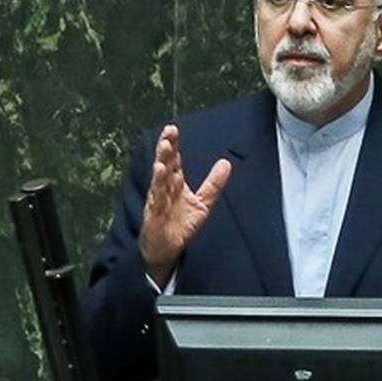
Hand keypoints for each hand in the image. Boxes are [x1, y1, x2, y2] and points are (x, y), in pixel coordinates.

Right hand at [139, 124, 231, 285]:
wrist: (166, 250)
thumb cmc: (180, 226)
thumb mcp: (203, 203)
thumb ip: (214, 184)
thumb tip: (226, 163)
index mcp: (175, 184)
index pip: (174, 161)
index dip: (173, 145)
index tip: (173, 130)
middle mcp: (165, 189)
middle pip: (165, 164)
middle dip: (166, 148)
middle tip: (169, 131)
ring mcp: (158, 201)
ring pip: (159, 178)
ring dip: (161, 161)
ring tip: (164, 146)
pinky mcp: (154, 214)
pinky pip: (157, 198)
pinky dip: (158, 185)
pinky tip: (159, 172)